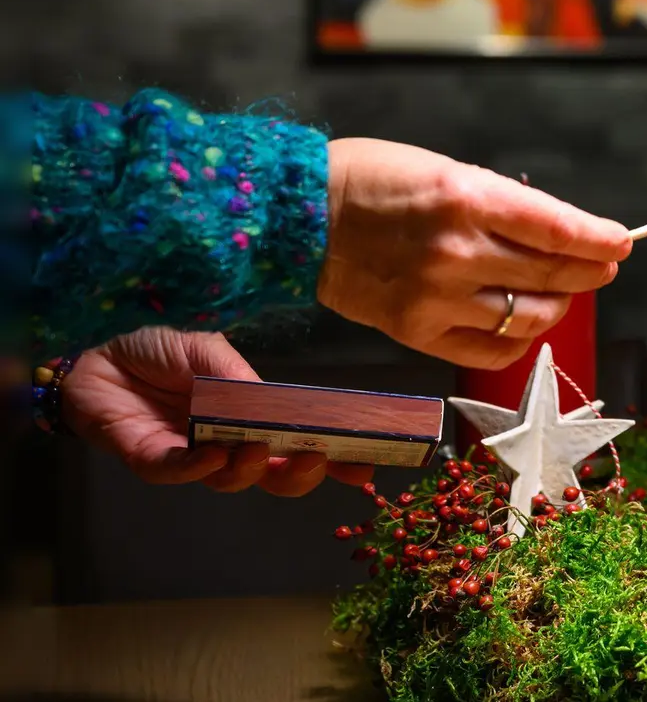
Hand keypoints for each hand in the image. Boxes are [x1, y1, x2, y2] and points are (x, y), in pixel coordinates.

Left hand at [64, 328, 374, 494]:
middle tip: (321, 461)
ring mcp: (191, 456)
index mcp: (249, 420)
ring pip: (230, 481)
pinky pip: (179, 472)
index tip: (366, 465)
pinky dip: (200, 467)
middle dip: (301, 476)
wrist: (96, 360)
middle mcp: (226, 445)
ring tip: (260, 451)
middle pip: (271, 477)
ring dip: (250, 471)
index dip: (331, 460)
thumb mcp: (207, 350)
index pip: (296, 446)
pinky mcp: (151, 460)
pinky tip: (215, 454)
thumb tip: (271, 399)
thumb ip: (236, 374)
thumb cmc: (155, 354)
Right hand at [319, 139, 631, 368]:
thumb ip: (504, 207)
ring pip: (528, 317)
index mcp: (466, 198)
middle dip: (588, 272)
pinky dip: (517, 339)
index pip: (558, 228)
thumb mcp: (447, 171)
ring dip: (556, 306)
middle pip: (551, 276)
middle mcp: (455, 251)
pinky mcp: (417, 332)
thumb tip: (561, 236)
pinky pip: (491, 349)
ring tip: (558, 294)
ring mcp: (436, 297)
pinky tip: (520, 323)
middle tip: (601, 267)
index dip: (599, 240)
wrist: (300, 216)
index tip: (620, 243)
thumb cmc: (376, 182)